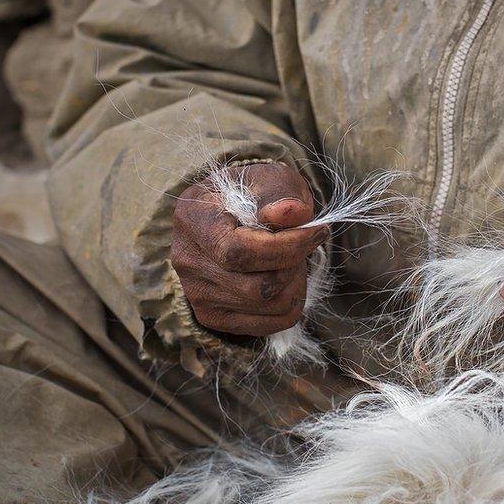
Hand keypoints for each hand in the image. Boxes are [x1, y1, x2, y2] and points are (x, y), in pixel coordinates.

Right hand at [171, 162, 327, 335]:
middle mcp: (186, 260)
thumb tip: (293, 214)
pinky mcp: (213, 316)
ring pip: (266, 307)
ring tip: (293, 260)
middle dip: (293, 265)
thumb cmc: (256, 194)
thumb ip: (283, 193)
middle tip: (304, 245)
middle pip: (256, 287)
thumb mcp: (272, 178)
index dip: (287, 247)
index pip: (238, 251)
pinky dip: (291, 304)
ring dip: (295, 284)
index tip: (317, 231)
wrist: (234, 214)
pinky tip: (286, 280)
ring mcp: (196, 293)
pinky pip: (268, 325)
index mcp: (193, 217)